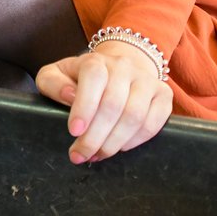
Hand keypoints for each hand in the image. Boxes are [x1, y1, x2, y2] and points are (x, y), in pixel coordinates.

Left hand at [35, 42, 172, 163]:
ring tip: (97, 155)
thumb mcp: (55, 75)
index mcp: (96, 60)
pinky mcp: (163, 95)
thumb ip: (52, 83)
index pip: (93, 78)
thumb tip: (69, 96)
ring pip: (134, 116)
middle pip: (113, 104)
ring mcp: (146, 80)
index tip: (74, 131)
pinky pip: (153, 123)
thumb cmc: (79, 78)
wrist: (117, 69)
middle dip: (95, 136)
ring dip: (114, 143)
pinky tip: (119, 148)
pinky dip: (135, 141)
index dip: (84, 107)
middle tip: (81, 155)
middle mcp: (124, 67)